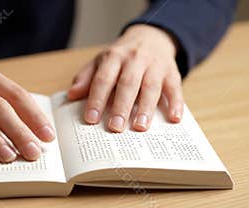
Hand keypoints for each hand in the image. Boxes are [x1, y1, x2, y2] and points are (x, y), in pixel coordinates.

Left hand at [68, 24, 183, 131]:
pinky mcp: (172, 72)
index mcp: (114, 57)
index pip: (103, 79)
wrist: (151, 38)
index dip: (96, 99)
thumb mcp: (101, 61)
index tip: (91, 119)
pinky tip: (174, 119)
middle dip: (121, 106)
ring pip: (151, 86)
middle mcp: (135, 60)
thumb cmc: (122, 56)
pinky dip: (176, 103)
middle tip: (115, 128)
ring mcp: (155, 66)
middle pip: (127, 84)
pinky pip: (175, 87)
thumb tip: (72, 94)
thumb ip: (86, 77)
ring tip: (140, 127)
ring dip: (145, 108)